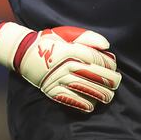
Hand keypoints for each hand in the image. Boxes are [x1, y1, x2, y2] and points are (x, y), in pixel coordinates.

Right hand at [0, 22, 120, 112]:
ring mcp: (57, 79)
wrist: (24, 52)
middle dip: (108, 80)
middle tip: (116, 82)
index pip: (95, 58)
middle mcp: (64, 64)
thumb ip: (88, 37)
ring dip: (99, 94)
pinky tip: (92, 105)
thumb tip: (106, 46)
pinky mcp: (50, 90)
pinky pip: (69, 99)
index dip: (108, 63)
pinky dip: (82, 104)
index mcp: (70, 49)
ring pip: (83, 88)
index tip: (113, 66)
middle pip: (92, 74)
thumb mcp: (67, 33)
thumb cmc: (50, 41)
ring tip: (109, 96)